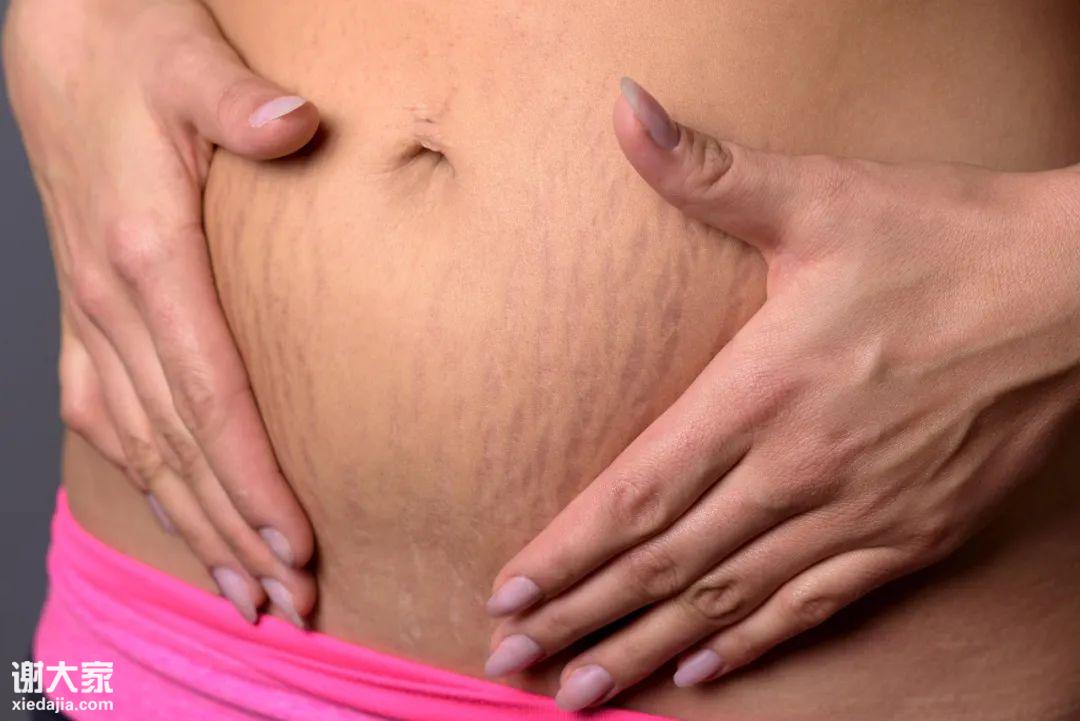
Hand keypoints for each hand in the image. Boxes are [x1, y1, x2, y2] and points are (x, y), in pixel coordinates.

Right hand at [3, 0, 318, 625]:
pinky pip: (107, 416)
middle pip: (181, 447)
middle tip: (290, 605)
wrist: (62, 36)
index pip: (212, 398)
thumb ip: (239, 102)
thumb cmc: (134, 49)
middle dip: (236, 530)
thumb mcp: (190, 61)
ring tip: (242, 592)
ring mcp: (91, 313)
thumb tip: (296, 122)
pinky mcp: (87, 310)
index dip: (253, 479)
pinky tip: (176, 516)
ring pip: (143, 448)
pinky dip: (145, 478)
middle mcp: (112, 303)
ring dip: (194, 524)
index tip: (296, 545)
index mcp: (149, 257)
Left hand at [484, 78, 1079, 709]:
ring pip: (730, 600)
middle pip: (666, 562)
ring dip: (647, 649)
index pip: (637, 493)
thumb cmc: (940, 238)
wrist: (1076, 288)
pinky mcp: (913, 535)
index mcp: (762, 392)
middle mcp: (799, 469)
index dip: (568, 551)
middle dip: (582, 617)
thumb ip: (706, 170)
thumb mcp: (817, 194)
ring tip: (583, 695)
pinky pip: (818, 606)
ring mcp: (859, 513)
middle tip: (512, 664)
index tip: (510, 597)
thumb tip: (624, 106)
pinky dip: (755, 642)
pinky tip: (705, 671)